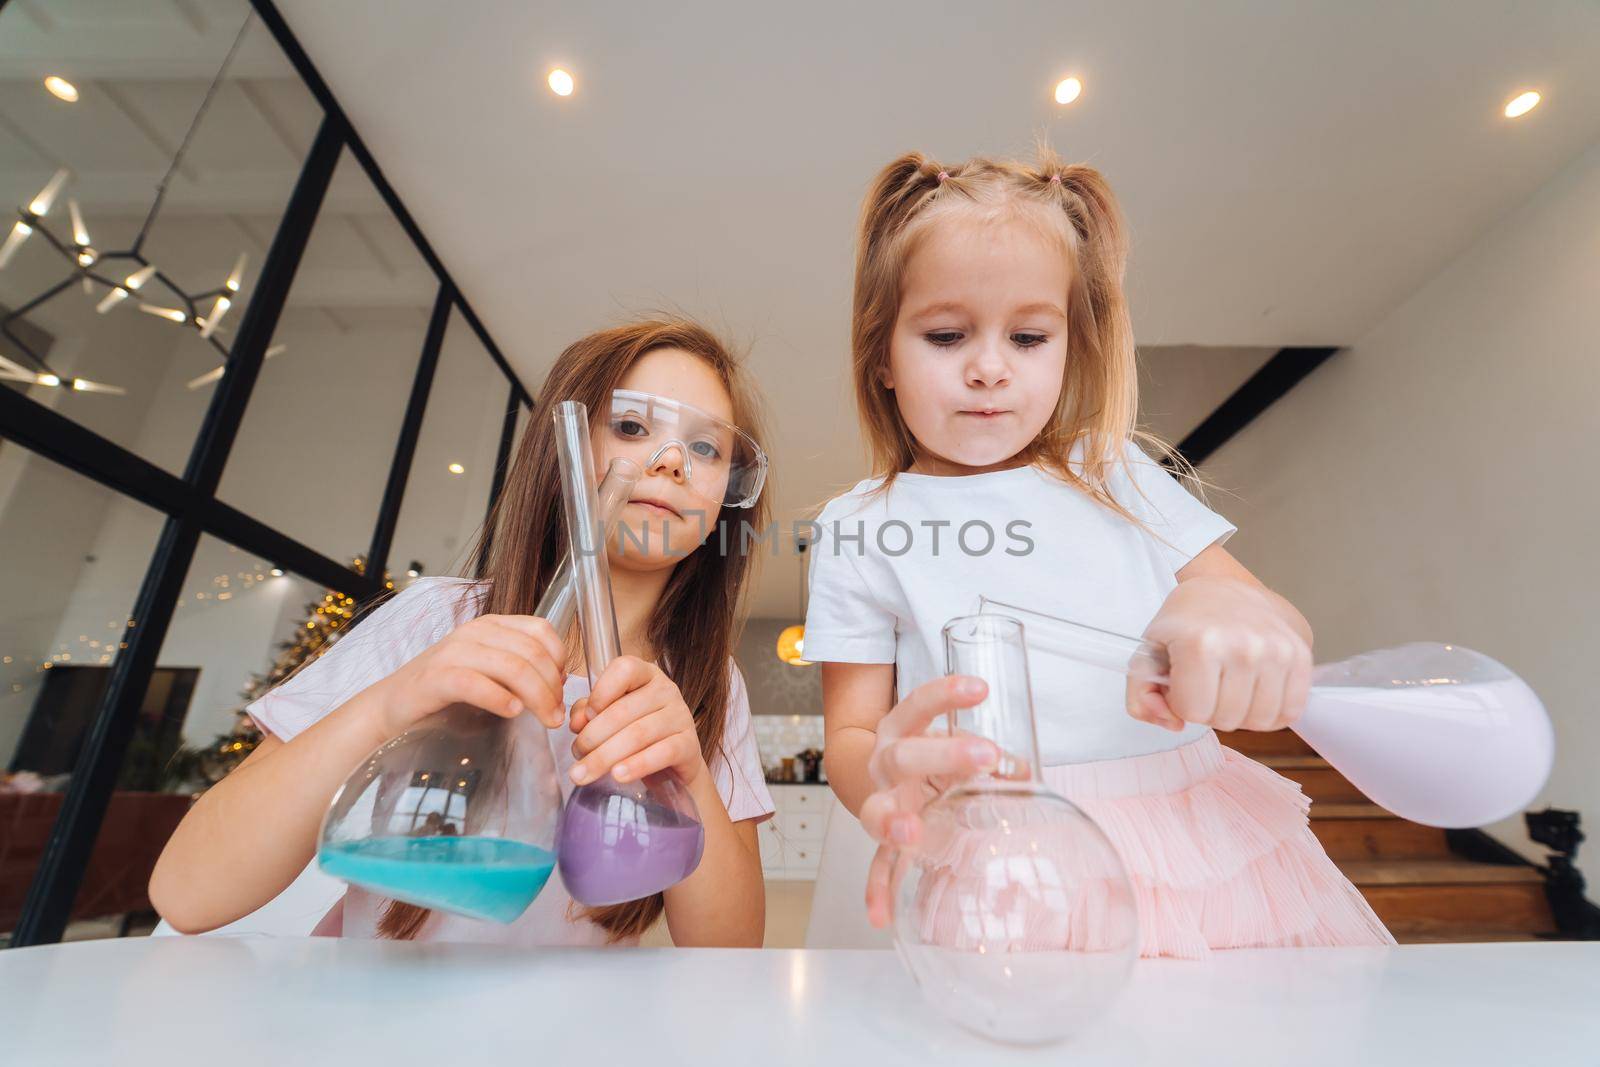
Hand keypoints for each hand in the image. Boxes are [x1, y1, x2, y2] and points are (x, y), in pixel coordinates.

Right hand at [369, 614, 568, 738]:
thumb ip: (520, 669)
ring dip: (537, 697)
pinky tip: (513, 712)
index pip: (541, 630)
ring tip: (545, 720)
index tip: (562, 689)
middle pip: (531, 653)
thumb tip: (559, 681)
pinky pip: (476, 684)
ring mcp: (453, 652)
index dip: (560, 659)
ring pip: (512, 667)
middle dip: (552, 687)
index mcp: (491, 626)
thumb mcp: (488, 672)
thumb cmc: (445, 693)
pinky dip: (500, 699)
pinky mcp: (436, 678)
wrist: (391, 707)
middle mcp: (474, 632)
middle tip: (557, 715)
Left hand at [567, 656, 705, 788]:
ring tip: (585, 773)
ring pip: (638, 734)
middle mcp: (666, 690)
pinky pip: (662, 753)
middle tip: (576, 756)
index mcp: (645, 675)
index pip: (624, 668)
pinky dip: (637, 766)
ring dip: (605, 756)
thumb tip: (577, 722)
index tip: (583, 719)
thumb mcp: (610, 718)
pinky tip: (617, 776)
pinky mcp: (689, 745)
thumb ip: (589, 713)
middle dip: (592, 737)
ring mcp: (681, 716)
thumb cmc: (638, 736)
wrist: (673, 767)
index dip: (600, 692)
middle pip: (623, 710)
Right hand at [859, 675, 998, 928]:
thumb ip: (988, 760)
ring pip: (876, 811)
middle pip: (901, 756)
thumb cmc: (927, 761)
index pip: (916, 706)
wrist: (880, 780)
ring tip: (910, 832)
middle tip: (986, 755)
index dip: (944, 695)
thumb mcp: (952, 747)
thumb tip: (1024, 773)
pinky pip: (877, 867)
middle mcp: (883, 765)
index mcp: (899, 733)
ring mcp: (879, 803)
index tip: (980, 689)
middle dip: (941, 754)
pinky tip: (882, 916)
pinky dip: (878, 891)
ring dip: (892, 822)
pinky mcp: (882, 840)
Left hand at [1128, 576, 1311, 732]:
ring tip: (1230, 686)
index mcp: (1200, 642)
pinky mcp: (1301, 656)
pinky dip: (1270, 712)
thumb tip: (1172, 723)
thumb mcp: (1148, 652)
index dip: (1182, 704)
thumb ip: (1141, 695)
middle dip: (1211, 709)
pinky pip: (1290, 712)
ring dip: (1241, 713)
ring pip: (1259, 722)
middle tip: (1208, 683)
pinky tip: (1254, 692)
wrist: (1228, 590)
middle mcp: (1243, 646)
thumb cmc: (1186, 624)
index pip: (1193, 712)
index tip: (1184, 682)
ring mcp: (1277, 651)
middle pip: (1227, 720)